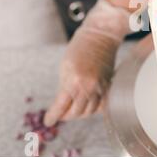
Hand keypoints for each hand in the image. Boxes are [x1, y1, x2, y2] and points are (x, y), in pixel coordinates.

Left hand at [44, 0, 130, 126]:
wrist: (100, 36)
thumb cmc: (80, 47)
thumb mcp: (65, 66)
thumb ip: (64, 87)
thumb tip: (61, 104)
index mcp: (74, 81)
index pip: (61, 107)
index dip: (53, 116)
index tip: (48, 120)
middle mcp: (89, 87)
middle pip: (76, 113)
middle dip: (66, 116)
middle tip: (60, 114)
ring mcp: (100, 87)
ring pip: (89, 111)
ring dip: (79, 113)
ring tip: (72, 110)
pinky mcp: (108, 86)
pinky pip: (101, 105)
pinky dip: (93, 108)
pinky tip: (87, 105)